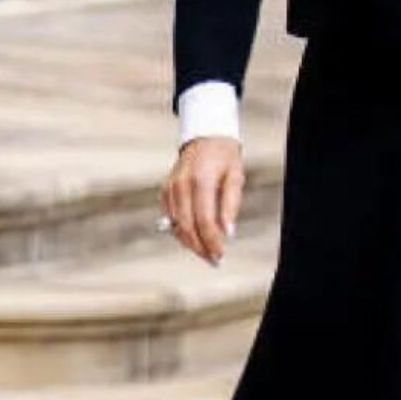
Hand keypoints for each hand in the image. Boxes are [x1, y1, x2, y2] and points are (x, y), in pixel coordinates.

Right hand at [162, 137, 243, 263]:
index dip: (211, 241)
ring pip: (175, 226)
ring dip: (190, 243)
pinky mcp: (164, 191)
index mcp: (200, 180)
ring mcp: (170, 188)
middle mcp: (180, 185)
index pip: (203, 220)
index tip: (220, 256)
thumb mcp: (236, 177)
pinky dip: (181, 231)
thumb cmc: (224, 159)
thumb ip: (231, 205)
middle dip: (200, 247)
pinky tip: (195, 239)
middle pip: (186, 227)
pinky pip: (170, 218)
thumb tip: (228, 233)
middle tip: (214, 261)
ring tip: (207, 253)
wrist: (205, 138)